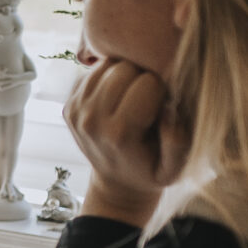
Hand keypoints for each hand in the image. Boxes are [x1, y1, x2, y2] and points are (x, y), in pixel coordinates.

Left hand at [64, 58, 190, 227]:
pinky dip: (109, 76)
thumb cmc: (152, 170)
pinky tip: (119, 96)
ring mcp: (77, 111)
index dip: (163, 89)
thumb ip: (178, 144)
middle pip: (125, 68)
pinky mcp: (69, 105)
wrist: (117, 183)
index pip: (148, 83)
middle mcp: (92, 120)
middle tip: (149, 99)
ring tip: (134, 95)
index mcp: (119, 134)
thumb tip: (169, 115)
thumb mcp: (173, 169)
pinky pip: (94, 71)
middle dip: (143, 77)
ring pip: (108, 64)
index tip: (163, 106)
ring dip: (126, 74)